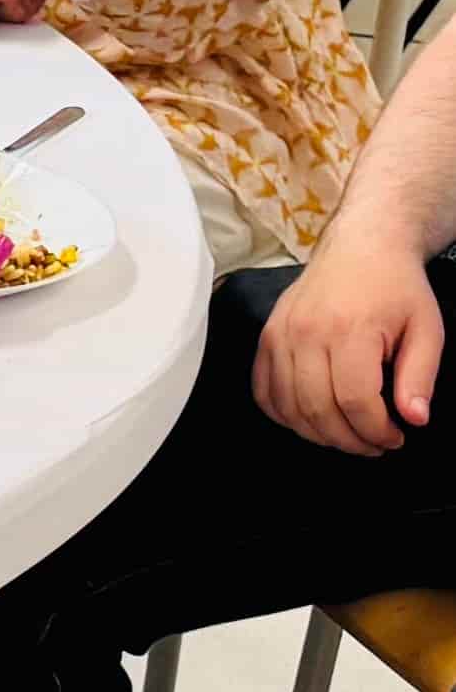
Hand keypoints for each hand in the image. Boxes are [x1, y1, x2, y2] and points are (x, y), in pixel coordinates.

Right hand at [255, 234, 446, 458]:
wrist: (361, 246)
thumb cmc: (396, 287)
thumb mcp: (427, 328)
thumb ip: (420, 376)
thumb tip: (414, 419)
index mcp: (349, 329)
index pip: (354, 400)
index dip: (376, 431)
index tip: (395, 438)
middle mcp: (306, 333)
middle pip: (317, 409)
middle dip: (349, 440)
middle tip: (375, 445)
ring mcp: (280, 335)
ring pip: (287, 406)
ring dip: (318, 434)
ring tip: (347, 435)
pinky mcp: (266, 337)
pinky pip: (263, 391)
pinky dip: (284, 415)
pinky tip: (311, 419)